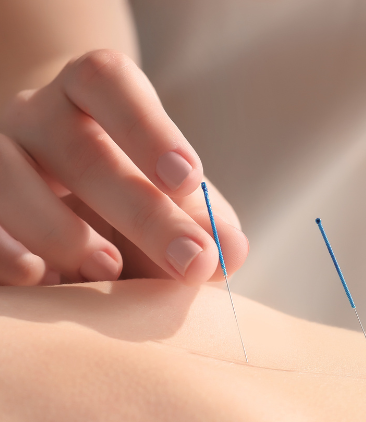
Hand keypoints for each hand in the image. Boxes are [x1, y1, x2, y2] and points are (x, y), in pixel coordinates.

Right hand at [0, 49, 247, 285]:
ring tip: (110, 269)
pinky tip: (43, 281)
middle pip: (77, 148)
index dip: (147, 127)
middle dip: (139, 210)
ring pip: (6, 179)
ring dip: (61, 232)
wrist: (67, 206)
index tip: (188, 177)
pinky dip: (5, 253)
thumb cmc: (135, 196)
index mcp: (92, 95)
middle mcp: (37, 116)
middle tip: (188, 259)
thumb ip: (205, 225)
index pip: (107, 82)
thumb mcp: (177, 204)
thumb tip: (229, 252)